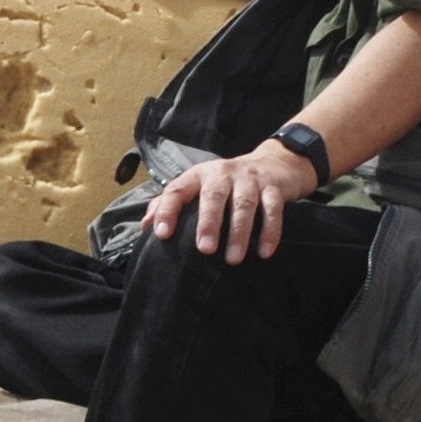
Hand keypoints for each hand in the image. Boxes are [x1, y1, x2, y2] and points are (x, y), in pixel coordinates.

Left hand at [145, 141, 318, 260]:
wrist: (275, 163)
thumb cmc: (227, 183)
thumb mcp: (198, 186)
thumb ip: (170, 203)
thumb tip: (145, 226)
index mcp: (198, 176)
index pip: (177, 190)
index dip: (167, 210)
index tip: (162, 234)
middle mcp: (222, 174)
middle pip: (213, 196)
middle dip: (209, 223)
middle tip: (205, 249)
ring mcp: (249, 179)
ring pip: (244, 205)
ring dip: (239, 232)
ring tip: (233, 259)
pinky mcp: (273, 187)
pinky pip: (272, 209)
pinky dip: (270, 231)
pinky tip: (264, 252)